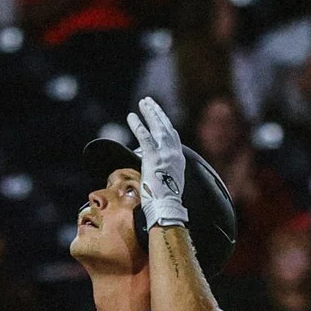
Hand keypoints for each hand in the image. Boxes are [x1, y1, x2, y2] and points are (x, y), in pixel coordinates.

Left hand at [127, 96, 190, 228]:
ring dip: (150, 113)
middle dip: (157, 113)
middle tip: (148, 102)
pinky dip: (138, 126)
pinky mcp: (154, 158)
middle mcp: (175, 154)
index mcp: (179, 160)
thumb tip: (151, 169)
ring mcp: (166, 155)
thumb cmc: (164, 202)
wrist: (166, 209)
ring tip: (143, 103)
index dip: (166, 124)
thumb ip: (161, 171)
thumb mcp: (167, 183)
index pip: (173, 137)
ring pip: (158, 128)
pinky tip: (132, 117)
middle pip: (166, 127)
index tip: (159, 116)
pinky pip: (145, 138)